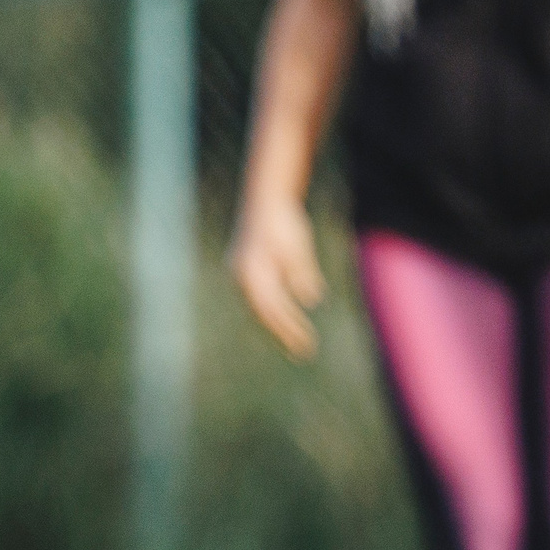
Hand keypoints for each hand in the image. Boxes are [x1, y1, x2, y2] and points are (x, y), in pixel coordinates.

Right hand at [230, 196, 326, 359]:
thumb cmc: (284, 221)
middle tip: (304, 351)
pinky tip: (284, 318)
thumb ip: (301, 273)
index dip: (291, 328)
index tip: (307, 343)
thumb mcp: (298, 246)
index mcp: (253, 273)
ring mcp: (238, 275)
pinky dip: (272, 310)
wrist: (264, 198)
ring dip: (277, 325)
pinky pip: (258, 298)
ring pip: (259, 308)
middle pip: (264, 314)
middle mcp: (241, 278)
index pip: (274, 309)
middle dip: (284, 333)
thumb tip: (311, 300)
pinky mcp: (242, 272)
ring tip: (294, 340)